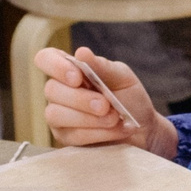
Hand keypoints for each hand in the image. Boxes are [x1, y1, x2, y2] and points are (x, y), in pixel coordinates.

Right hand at [33, 46, 157, 149]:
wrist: (145, 128)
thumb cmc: (130, 98)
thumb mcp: (122, 77)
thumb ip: (102, 66)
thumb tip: (81, 52)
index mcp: (70, 69)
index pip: (45, 59)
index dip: (55, 66)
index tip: (77, 76)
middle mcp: (59, 91)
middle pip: (51, 90)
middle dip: (81, 99)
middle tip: (106, 105)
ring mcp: (59, 116)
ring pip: (56, 114)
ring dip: (88, 118)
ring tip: (114, 118)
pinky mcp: (67, 138)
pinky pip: (72, 135)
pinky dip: (98, 132)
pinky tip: (116, 129)